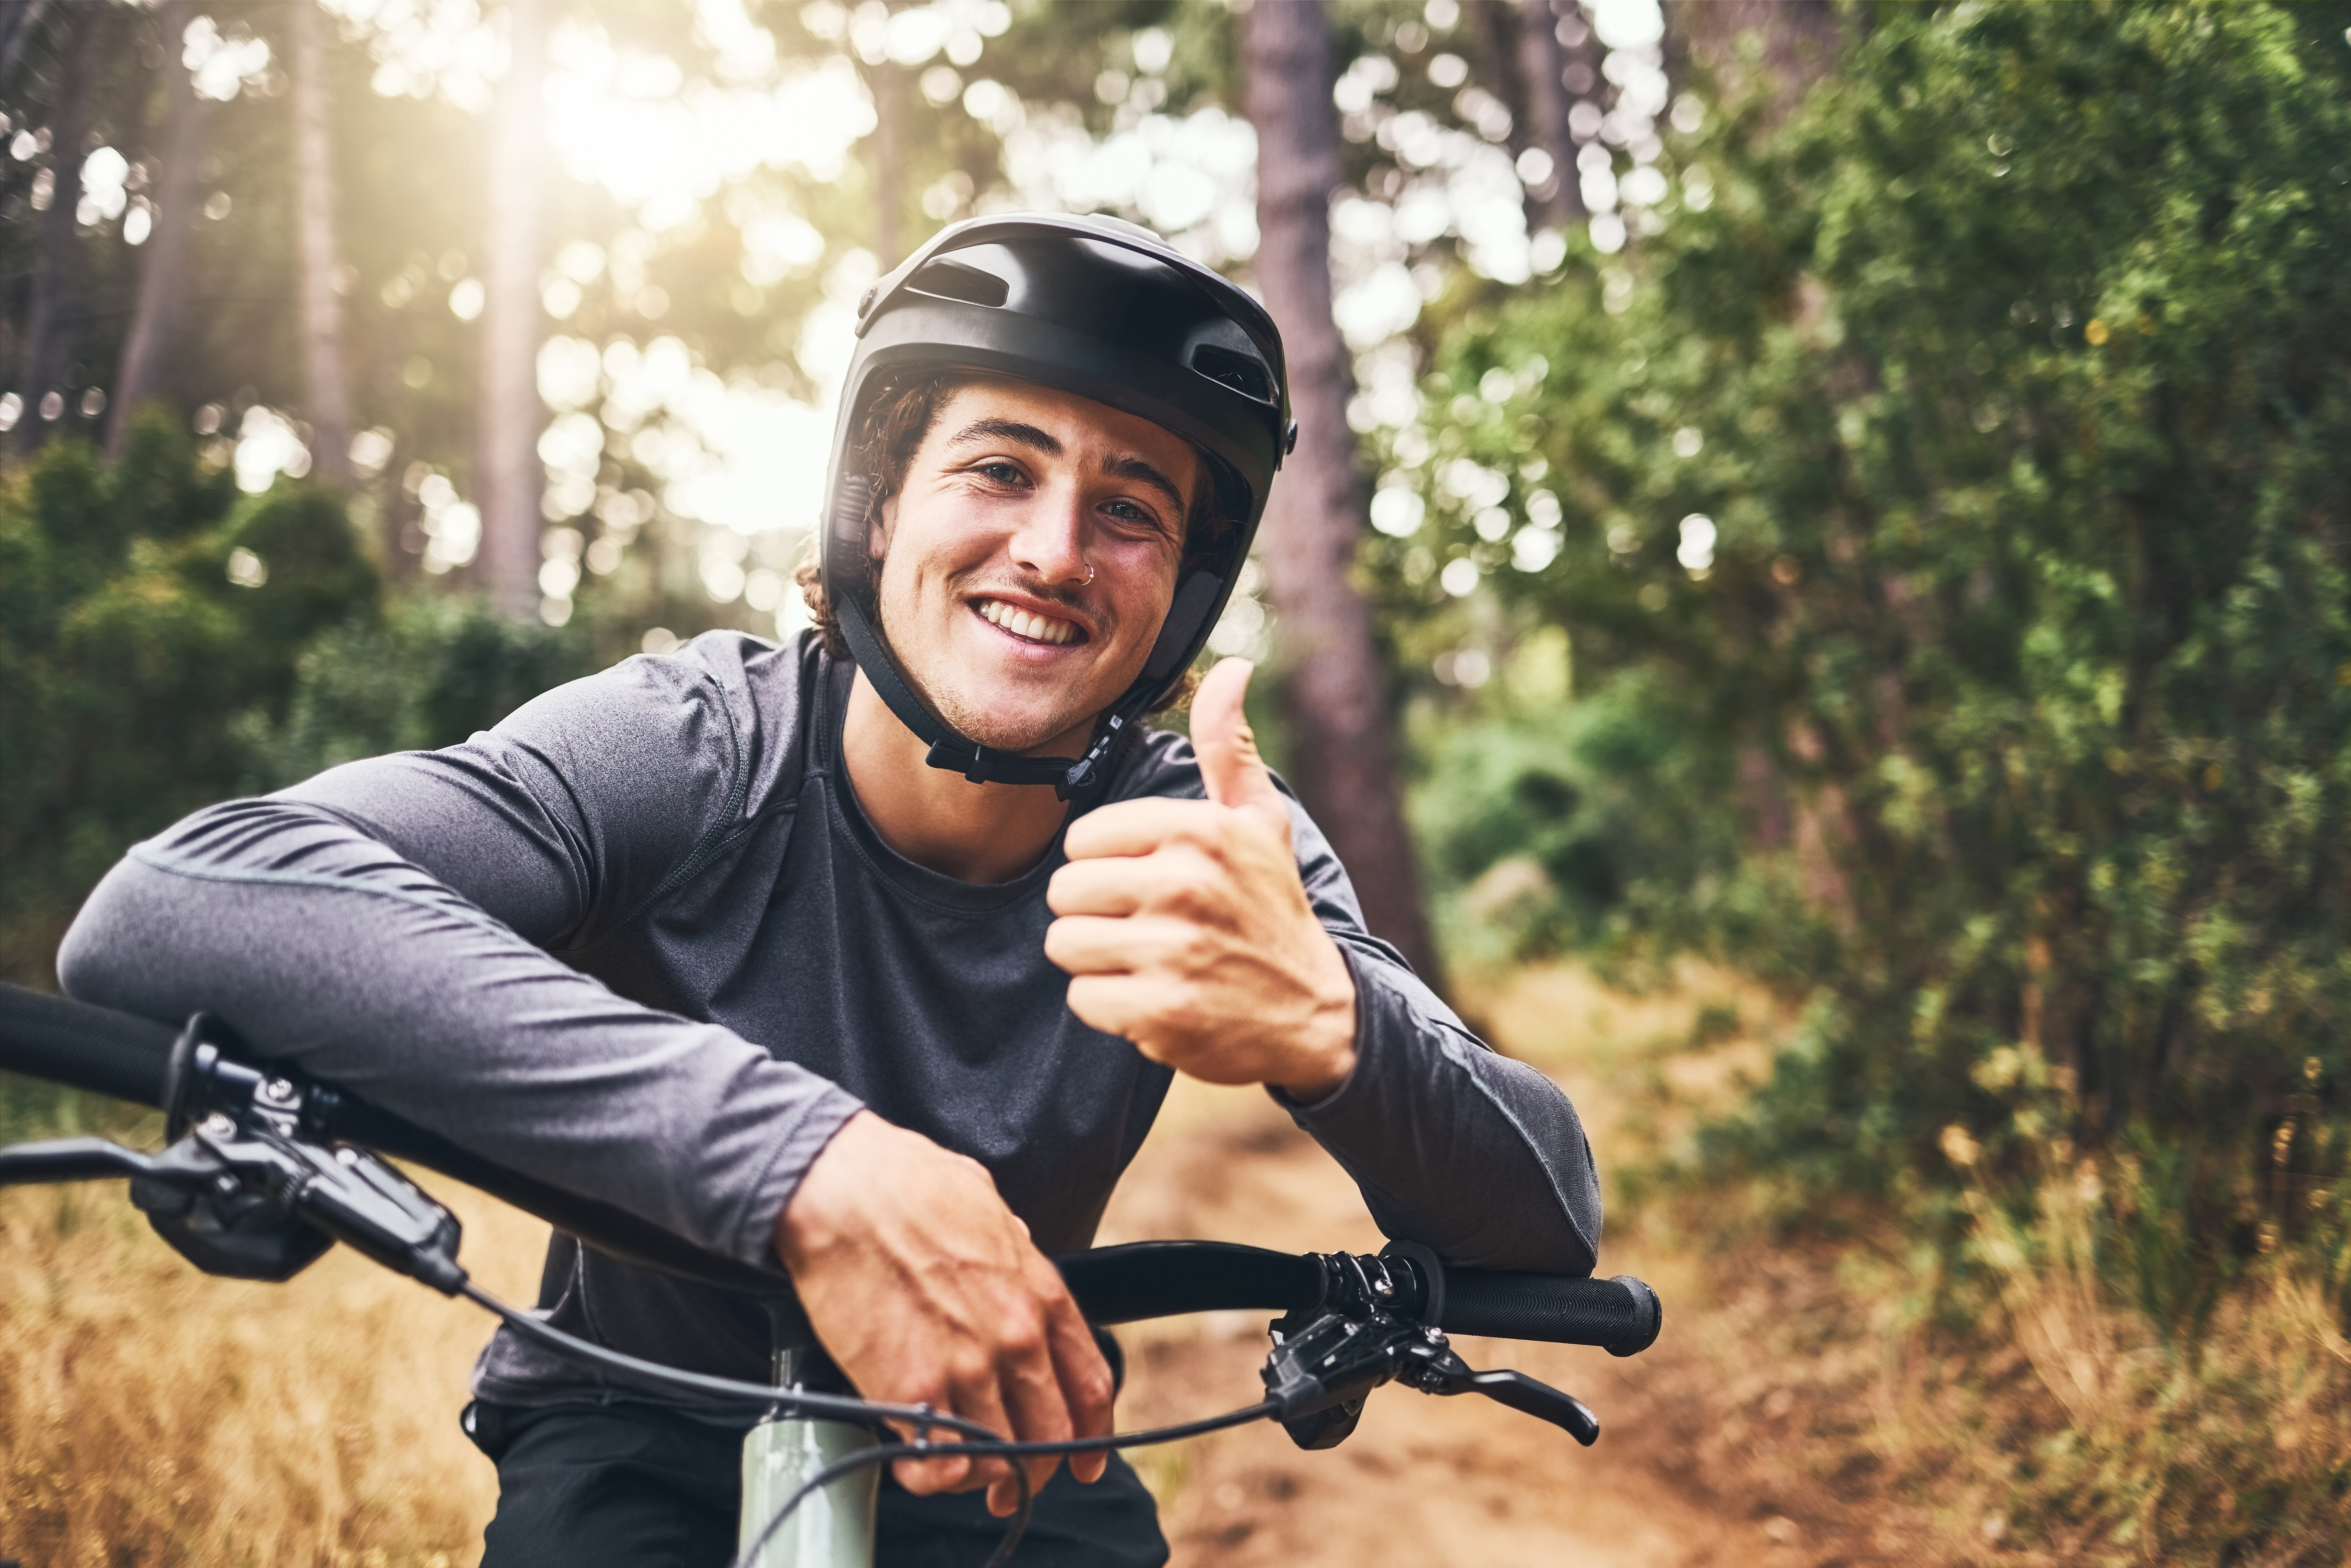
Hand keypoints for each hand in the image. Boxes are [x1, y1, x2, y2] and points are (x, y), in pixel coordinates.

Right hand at [776, 1111, 1112, 1514]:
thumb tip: (1011, 1262)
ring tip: (960, 1472)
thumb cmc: (906, 1185)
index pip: (1090, 1386)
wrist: (843, 1190)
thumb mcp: (988, 1208)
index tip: (1083, 1458)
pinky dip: (936, 1477)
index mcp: (1040, 1292)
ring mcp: (966, 1366)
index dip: (1090, 1436)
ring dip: (983, 1476)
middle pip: (1050, 1436)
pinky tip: (923, 1463)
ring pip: (999, 1458)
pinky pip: (940, 1464)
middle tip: (1012, 1483)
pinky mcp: (911, 1389)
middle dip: (1035, 1469)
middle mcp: (1016, 1337)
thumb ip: (1012, 1251)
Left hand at [1044, 657, 1358, 1098]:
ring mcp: (1174, 952)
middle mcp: (1185, 885)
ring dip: (1099, 961)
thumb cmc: (1271, 907)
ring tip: (1150, 962)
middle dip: (1094, 914)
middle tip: (1145, 926)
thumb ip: (1228, 745)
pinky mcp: (1163, 1013)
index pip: (1082, 840)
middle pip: (1063, 892)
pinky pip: (1084, 1001)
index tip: (1149, 880)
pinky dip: (1113, 1009)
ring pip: (1066, 945)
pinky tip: (1157, 999)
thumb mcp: (1258, 821)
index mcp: (1198, 830)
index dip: (1106, 864)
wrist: (1314, 1013)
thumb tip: (1232, 667)